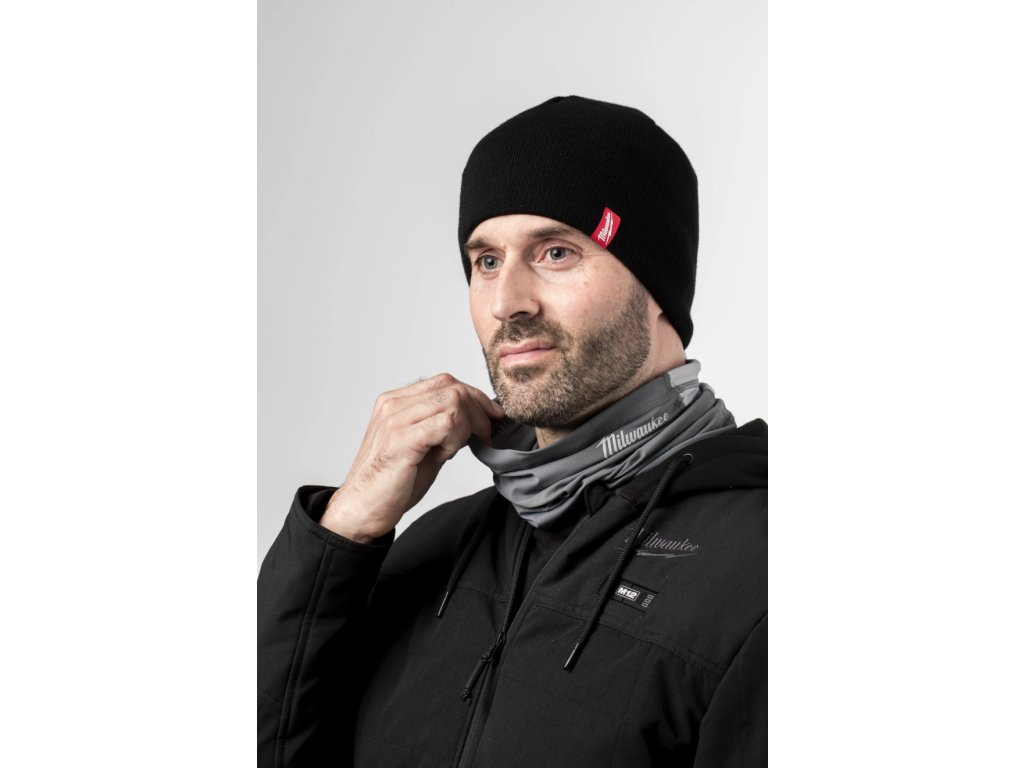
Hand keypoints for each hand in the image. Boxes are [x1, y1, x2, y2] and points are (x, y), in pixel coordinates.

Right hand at [321, 373, 503, 542]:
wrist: (363, 509)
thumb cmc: (393, 482)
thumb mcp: (425, 446)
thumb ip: (444, 428)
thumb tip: (477, 417)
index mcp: (396, 401)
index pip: (445, 382)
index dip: (475, 396)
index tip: (492, 416)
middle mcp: (393, 404)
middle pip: (452, 387)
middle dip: (478, 410)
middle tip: (485, 435)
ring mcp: (395, 420)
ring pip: (452, 402)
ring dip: (465, 427)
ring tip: (452, 451)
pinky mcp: (400, 439)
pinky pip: (446, 423)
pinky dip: (455, 439)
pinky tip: (445, 456)